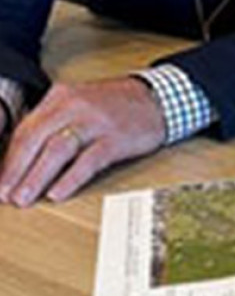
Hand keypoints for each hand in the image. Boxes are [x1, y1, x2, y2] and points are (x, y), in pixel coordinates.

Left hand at [0, 77, 165, 205]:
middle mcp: (75, 106)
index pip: (25, 130)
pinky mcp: (116, 138)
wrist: (158, 98)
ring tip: (24, 198)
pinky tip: (58, 193)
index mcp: (60, 97)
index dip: (9, 159)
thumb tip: (20, 160)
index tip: (1, 180)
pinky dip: (70, 178)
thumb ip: (51, 125)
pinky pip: (88, 161)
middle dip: (15, 171)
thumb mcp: (78, 105)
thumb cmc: (114, 106)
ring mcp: (96, 121)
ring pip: (57, 150)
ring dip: (36, 177)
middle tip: (5, 194)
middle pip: (35, 139)